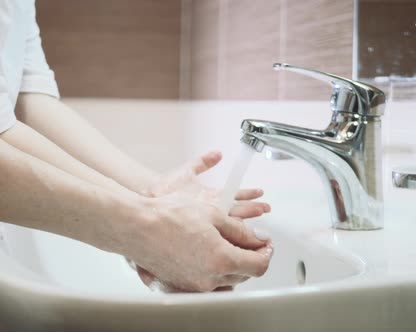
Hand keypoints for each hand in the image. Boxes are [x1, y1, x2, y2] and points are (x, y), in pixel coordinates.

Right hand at [123, 194, 273, 291]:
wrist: (137, 227)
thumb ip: (241, 230)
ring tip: (226, 244)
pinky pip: (207, 282)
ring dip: (233, 264)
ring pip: (226, 280)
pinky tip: (207, 254)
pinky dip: (214, 270)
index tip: (265, 243)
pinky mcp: (181, 285)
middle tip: (250, 240)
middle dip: (251, 257)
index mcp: (222, 260)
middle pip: (244, 274)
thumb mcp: (214, 214)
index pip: (259, 265)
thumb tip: (258, 238)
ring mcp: (194, 285)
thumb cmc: (169, 217)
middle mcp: (210, 278)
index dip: (267, 252)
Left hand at [147, 151, 270, 218]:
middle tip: (266, 208)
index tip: (261, 193)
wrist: (149, 197)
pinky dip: (227, 227)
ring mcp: (205, 219)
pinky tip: (237, 228)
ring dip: (245, 216)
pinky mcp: (198, 225)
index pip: (235, 196)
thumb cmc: (166, 187)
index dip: (249, 195)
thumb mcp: (188, 171)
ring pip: (230, 220)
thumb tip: (218, 153)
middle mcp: (211, 210)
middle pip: (237, 210)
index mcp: (212, 198)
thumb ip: (203, 162)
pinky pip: (216, 227)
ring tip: (259, 212)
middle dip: (253, 208)